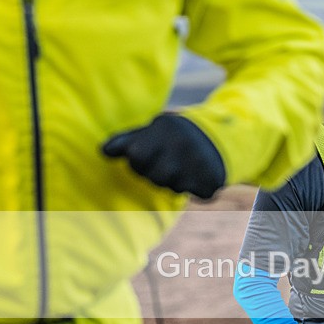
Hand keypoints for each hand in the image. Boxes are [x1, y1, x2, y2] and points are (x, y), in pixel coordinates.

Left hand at [102, 114, 224, 198]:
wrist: (219, 138)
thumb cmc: (174, 137)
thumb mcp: (152, 131)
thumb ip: (126, 141)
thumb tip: (104, 151)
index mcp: (165, 129)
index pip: (136, 157)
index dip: (138, 161)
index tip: (146, 156)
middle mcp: (183, 145)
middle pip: (154, 177)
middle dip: (156, 174)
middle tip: (167, 163)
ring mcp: (199, 164)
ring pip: (172, 187)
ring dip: (174, 182)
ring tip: (182, 168)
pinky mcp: (211, 181)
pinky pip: (193, 194)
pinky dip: (193, 188)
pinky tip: (197, 174)